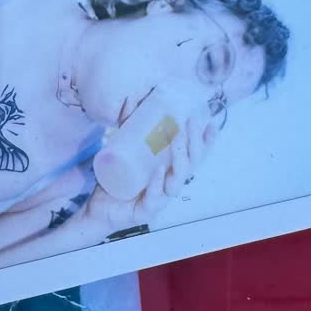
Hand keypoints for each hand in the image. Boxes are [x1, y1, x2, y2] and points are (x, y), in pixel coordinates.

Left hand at [82, 113, 217, 239]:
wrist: (99, 208)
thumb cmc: (117, 179)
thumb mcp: (124, 148)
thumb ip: (129, 126)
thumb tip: (130, 98)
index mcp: (169, 171)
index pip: (193, 157)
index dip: (205, 143)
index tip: (211, 124)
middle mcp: (168, 185)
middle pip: (190, 166)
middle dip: (194, 144)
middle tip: (190, 121)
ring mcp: (159, 199)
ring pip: (177, 182)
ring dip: (180, 161)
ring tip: (175, 140)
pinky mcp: (145, 211)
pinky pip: (155, 199)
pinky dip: (157, 184)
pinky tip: (159, 171)